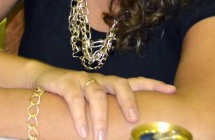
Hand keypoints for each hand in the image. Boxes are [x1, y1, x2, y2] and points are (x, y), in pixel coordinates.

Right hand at [34, 68, 175, 139]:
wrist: (42, 79)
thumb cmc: (74, 97)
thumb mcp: (93, 103)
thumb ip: (109, 113)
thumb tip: (128, 132)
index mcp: (110, 85)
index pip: (135, 82)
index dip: (153, 85)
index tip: (172, 90)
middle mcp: (99, 80)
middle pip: (120, 84)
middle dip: (129, 101)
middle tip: (135, 120)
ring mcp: (82, 80)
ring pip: (96, 94)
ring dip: (100, 117)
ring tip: (101, 137)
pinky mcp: (65, 84)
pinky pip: (74, 99)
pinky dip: (79, 115)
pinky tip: (82, 131)